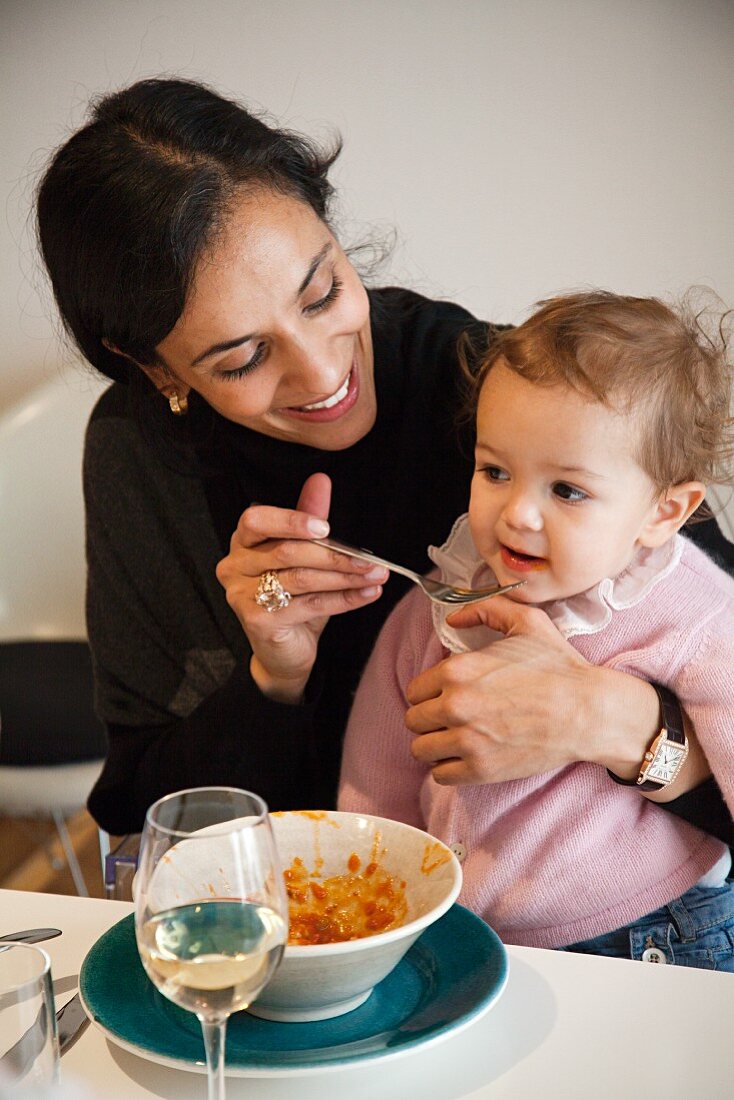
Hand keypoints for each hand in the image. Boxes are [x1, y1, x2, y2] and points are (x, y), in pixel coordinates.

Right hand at [215, 473, 387, 701]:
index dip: (291, 521)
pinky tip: (367, 594)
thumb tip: (320, 480)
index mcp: (243, 542)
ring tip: (376, 576)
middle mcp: (234, 566)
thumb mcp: (304, 555)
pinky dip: (344, 599)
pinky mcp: (258, 621)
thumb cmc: (294, 598)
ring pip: (301, 579)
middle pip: (286, 552)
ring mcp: (242, 595)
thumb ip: (309, 518)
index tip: (327, 528)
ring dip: (345, 577)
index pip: (256, 520)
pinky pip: (309, 605)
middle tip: (371, 560)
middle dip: (335, 555)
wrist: (284, 651)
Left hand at [405, 596, 658, 785]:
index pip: (414, 690)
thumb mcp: (526, 622)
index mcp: (457, 670)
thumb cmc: (558, 666)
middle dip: (430, 719)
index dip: (429, 693)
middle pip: (413, 720)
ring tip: (455, 739)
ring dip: (435, 745)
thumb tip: (453, 619)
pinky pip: (440, 775)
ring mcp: (467, 740)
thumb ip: (485, 609)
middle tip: (452, 718)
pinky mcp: (481, 769)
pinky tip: (466, 757)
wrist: (588, 711)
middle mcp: (455, 705)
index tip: (446, 696)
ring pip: (421, 749)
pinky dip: (448, 768)